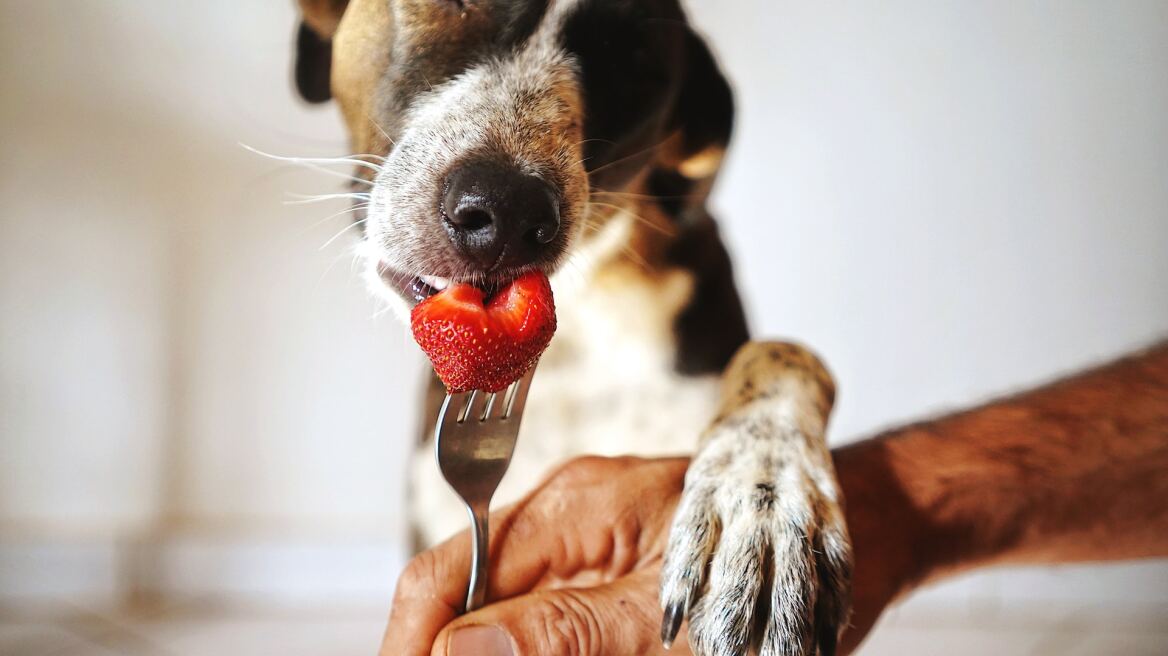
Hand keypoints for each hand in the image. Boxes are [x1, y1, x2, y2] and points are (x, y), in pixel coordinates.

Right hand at [382, 455, 914, 654]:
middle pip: (464, 600)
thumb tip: (452, 652)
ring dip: (500, 650)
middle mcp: (566, 516)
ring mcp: (589, 541)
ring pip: (505, 616)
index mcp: (570, 507)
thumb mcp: (671, 621)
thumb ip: (563, 633)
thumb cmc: (782, 567)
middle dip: (457, 653)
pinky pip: (551, 617)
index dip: (412, 644)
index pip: (444, 576)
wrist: (861, 538)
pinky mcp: (613, 570)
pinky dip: (539, 645)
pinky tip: (570, 650)